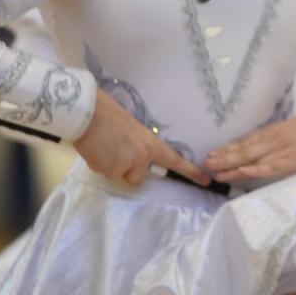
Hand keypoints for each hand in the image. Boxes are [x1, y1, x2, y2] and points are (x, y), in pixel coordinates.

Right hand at [73, 90, 210, 187]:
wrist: (88, 113)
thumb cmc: (109, 114)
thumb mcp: (132, 128)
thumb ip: (138, 144)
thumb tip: (134, 154)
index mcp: (150, 144)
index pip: (174, 161)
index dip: (191, 172)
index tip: (207, 181)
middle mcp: (140, 157)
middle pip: (136, 177)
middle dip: (127, 168)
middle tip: (116, 149)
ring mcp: (123, 166)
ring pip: (117, 174)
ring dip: (110, 164)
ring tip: (103, 145)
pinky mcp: (106, 170)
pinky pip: (102, 171)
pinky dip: (98, 163)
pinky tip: (95, 148)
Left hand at [206, 91, 295, 182]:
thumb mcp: (293, 133)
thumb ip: (279, 143)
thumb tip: (263, 154)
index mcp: (273, 132)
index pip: (245, 142)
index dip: (227, 149)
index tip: (209, 155)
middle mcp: (273, 139)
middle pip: (243, 150)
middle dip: (222, 158)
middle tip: (202, 164)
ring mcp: (282, 149)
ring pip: (252, 158)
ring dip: (231, 164)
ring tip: (213, 170)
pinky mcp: (293, 159)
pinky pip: (270, 166)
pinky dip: (255, 169)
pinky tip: (241, 172)